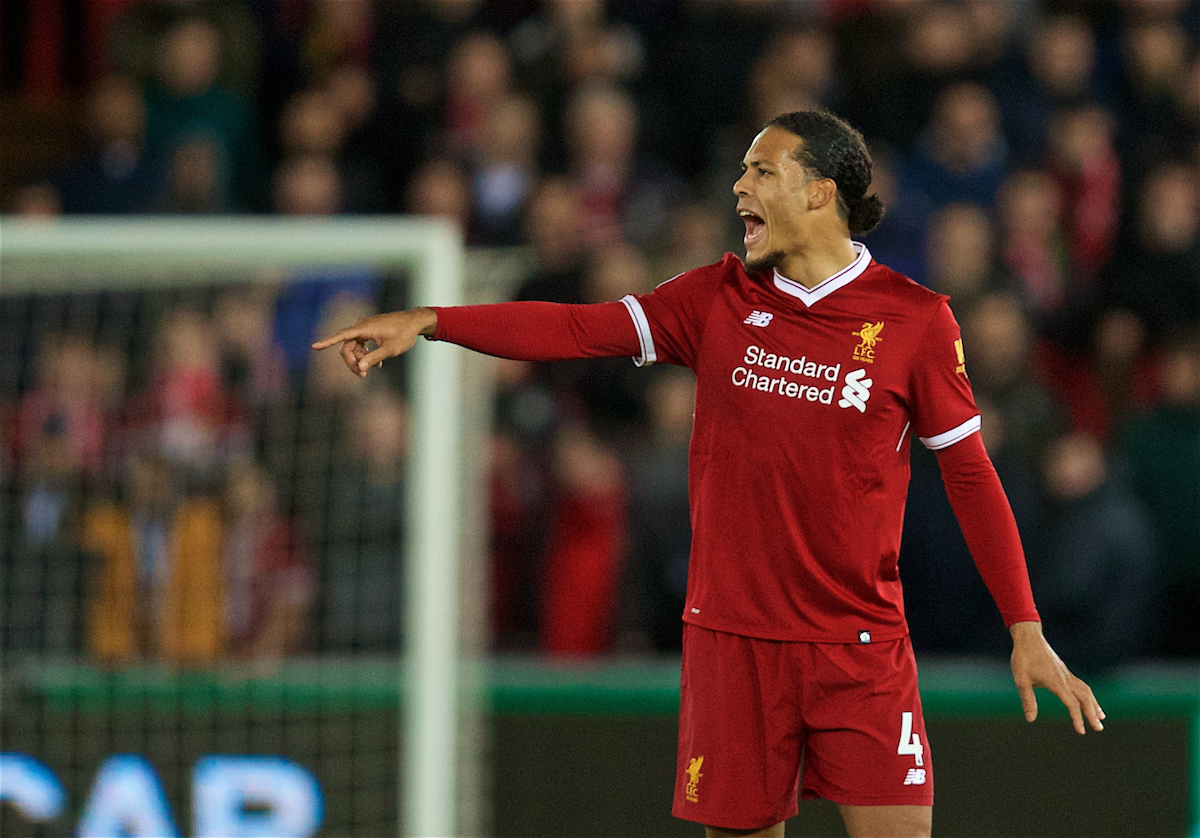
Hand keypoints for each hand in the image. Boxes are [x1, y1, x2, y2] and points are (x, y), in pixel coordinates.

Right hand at [311, 308, 437, 377]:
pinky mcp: (369, 329)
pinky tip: (377, 363)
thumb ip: (374, 358)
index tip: (314, 346)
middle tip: (362, 376)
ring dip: (360, 359)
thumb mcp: (390, 350)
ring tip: (376, 368)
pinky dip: (365, 353)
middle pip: (347, 346)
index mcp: (365, 328)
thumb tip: (360, 368)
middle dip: (352, 362)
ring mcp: (365, 327)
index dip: (327, 342)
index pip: (342, 336)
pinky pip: (360, 343)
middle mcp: (362, 325)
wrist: (414, 322)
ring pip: (353, 346)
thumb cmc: (404, 334)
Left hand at [1009, 621, 1104, 734]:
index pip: (1072, 703)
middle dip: (1092, 714)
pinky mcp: (1064, 671)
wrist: (1029, 638)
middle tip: (1099, 728)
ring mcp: (1066, 674)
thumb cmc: (1023, 658)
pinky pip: (1081, 684)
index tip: (1081, 731)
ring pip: (1085, 690)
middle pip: (1084, 698)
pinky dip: (1088, 695)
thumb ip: (1028, 700)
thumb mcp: (1021, 680)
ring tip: (1101, 716)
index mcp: (1056, 682)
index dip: (1077, 718)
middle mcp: (1065, 678)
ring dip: (1093, 704)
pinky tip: (1088, 700)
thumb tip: (1030, 719)